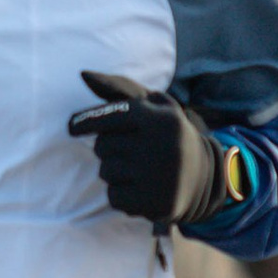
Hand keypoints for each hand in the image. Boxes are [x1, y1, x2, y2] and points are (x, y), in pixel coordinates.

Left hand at [66, 71, 231, 230]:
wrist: (205, 176)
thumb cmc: (168, 134)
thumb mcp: (154, 106)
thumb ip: (119, 89)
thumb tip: (84, 74)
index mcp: (162, 118)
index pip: (112, 116)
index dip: (86, 121)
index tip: (71, 127)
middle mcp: (163, 145)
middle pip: (103, 145)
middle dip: (107, 148)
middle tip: (129, 150)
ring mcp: (161, 176)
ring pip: (105, 171)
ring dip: (114, 171)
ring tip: (138, 170)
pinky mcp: (157, 203)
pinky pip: (114, 197)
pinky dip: (121, 194)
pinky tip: (140, 189)